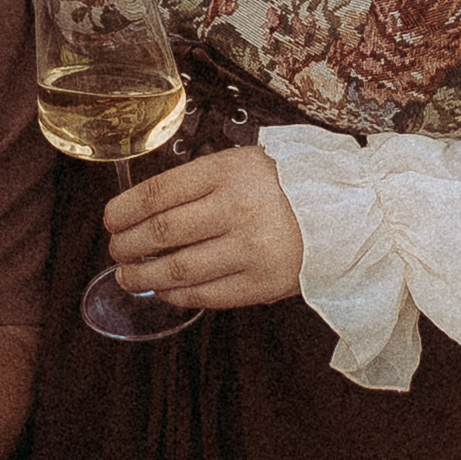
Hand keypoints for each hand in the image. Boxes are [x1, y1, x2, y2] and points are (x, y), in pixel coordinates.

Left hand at [98, 147, 305, 314]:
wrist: (350, 214)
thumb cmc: (290, 187)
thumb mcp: (244, 164)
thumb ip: (201, 182)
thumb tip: (146, 209)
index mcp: (228, 172)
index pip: (158, 194)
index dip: (124, 210)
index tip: (110, 220)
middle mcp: (236, 209)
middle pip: (161, 232)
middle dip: (127, 245)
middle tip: (116, 250)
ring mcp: (249, 249)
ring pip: (177, 269)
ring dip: (143, 275)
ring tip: (128, 275)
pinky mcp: (261, 283)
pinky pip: (205, 295)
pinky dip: (176, 295)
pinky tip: (164, 289)